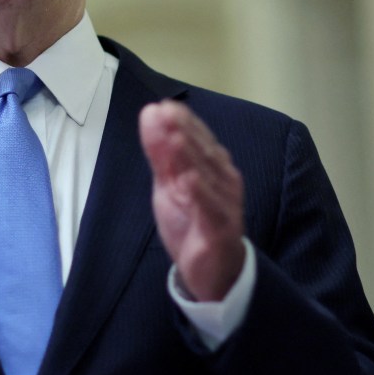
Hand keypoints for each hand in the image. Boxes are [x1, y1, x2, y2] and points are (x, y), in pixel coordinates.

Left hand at [139, 101, 244, 301]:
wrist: (212, 268)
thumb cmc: (192, 218)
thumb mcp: (168, 183)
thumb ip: (160, 151)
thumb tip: (150, 112)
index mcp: (211, 165)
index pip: (197, 137)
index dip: (182, 121)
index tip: (163, 106)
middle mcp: (222, 180)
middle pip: (202, 152)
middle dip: (184, 132)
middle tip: (166, 113)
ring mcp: (223, 204)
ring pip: (207, 177)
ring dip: (191, 157)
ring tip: (175, 138)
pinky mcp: (220, 230)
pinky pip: (211, 210)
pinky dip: (201, 194)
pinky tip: (189, 180)